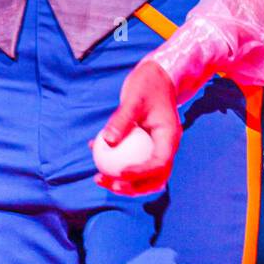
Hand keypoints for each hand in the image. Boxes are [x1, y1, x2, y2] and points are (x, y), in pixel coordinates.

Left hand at [93, 60, 180, 196]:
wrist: (157, 75)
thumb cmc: (147, 83)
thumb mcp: (133, 98)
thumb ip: (122, 119)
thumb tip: (106, 142)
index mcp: (170, 138)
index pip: (159, 164)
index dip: (140, 173)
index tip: (118, 174)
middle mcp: (166, 148)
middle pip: (154, 179)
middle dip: (132, 187)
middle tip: (108, 184)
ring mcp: (157, 148)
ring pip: (143, 175)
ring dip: (123, 182)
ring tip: (98, 178)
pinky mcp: (146, 145)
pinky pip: (133, 159)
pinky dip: (116, 161)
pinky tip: (94, 152)